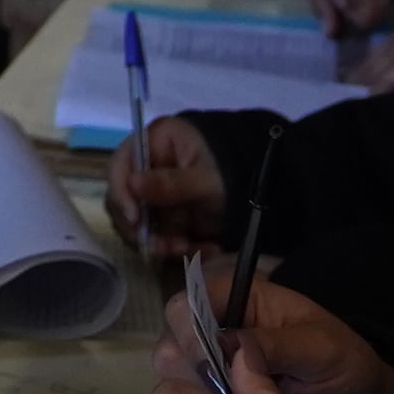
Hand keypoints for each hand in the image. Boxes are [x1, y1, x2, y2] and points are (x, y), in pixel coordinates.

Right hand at [107, 113, 226, 255]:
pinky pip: (162, 238)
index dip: (121, 191)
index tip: (135, 219)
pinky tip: (202, 250)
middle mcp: (150, 170)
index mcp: (155, 144)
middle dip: (141, 227)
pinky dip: (178, 249)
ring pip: (141, 225)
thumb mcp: (207, 178)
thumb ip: (171, 183)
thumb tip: (133, 184)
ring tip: (185, 249)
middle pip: (125, 200)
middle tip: (160, 246)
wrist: (272, 191)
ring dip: (160, 242)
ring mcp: (159, 196)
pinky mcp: (171, 218)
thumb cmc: (236, 171)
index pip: (121, 164)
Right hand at [172, 276, 393, 393]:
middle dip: (187, 365)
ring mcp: (215, 373)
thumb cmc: (345, 368)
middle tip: (220, 390)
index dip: (187, 327)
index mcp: (240, 302)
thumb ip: (279, 344)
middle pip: (171, 340)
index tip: (208, 358)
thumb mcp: (321, 349)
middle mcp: (218, 333)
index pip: (190, 302)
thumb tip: (234, 345)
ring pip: (174, 379)